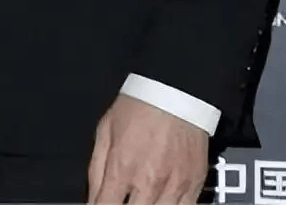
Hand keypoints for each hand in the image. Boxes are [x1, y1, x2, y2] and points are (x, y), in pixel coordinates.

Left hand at [87, 95, 208, 203]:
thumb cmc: (139, 106)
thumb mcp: (105, 130)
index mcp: (121, 167)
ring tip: (141, 198)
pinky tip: (160, 200)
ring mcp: (173, 187)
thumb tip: (91, 197)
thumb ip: (96, 169)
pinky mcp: (193, 186)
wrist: (175, 91)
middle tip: (123, 198)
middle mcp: (147, 181)